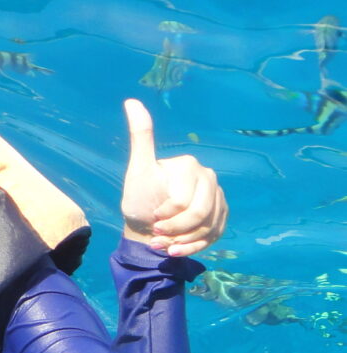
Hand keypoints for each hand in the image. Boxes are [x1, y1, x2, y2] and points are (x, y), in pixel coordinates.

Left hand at [120, 99, 227, 256]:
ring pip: (209, 227)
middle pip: (199, 215)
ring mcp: (218, 198)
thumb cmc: (138, 197)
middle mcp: (209, 178)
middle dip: (175, 231)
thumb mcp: (137, 169)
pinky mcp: (221, 216)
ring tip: (162, 243)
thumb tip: (131, 100)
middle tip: (156, 233)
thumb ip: (141, 137)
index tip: (152, 216)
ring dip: (183, 242)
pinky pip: (216, 235)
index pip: (184, 201)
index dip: (166, 215)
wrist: (144, 224)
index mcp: (190, 166)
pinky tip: (176, 251)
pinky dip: (195, 248)